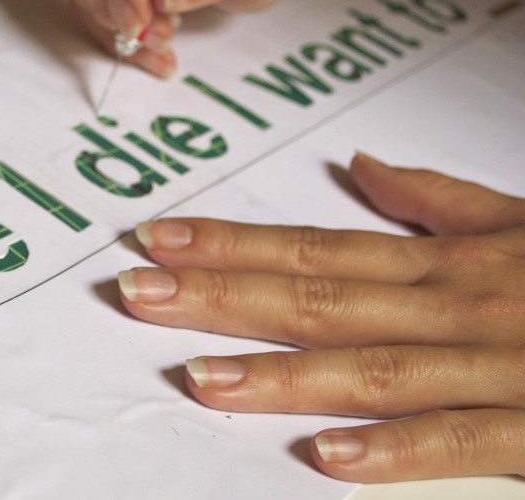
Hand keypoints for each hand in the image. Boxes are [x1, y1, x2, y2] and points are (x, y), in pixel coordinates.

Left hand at [117, 152, 524, 481]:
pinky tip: (325, 457)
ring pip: (373, 366)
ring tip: (196, 378)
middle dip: (223, 295)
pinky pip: (463, 440)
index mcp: (449, 259)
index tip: (157, 237)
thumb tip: (363, 166)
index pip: (317, 243)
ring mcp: (499, 363)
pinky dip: (396, 449)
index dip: (231, 240)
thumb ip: (445, 199)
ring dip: (280, 374)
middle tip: (137, 293)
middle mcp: (460, 304)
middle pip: (320, 295)